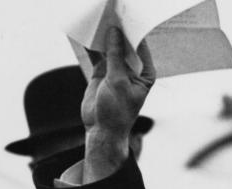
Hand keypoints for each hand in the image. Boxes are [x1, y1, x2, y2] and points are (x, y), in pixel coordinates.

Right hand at [82, 27, 156, 181]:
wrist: (101, 129)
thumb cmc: (117, 111)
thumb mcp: (118, 81)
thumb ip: (115, 56)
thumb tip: (115, 33)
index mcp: (146, 73)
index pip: (141, 48)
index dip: (133, 33)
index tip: (125, 19)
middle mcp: (133, 70)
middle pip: (125, 46)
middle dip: (117, 32)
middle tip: (109, 15)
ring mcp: (117, 70)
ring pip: (110, 49)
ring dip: (103, 37)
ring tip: (96, 21)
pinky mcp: (102, 72)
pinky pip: (97, 55)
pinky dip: (91, 46)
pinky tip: (85, 35)